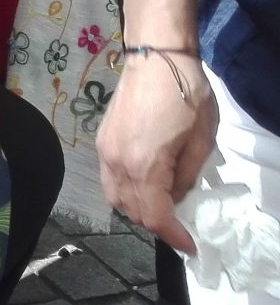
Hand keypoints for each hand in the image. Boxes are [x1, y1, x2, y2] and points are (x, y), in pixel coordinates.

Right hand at [100, 50, 217, 253]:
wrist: (155, 58)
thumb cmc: (185, 95)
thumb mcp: (202, 140)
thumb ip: (188, 176)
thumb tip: (177, 196)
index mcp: (144, 165)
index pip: (154, 216)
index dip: (173, 236)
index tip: (190, 246)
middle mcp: (117, 163)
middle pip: (131, 212)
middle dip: (156, 224)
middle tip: (180, 223)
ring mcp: (105, 152)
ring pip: (115, 199)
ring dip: (138, 210)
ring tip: (162, 205)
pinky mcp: (102, 142)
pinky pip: (110, 180)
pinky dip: (126, 192)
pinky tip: (144, 184)